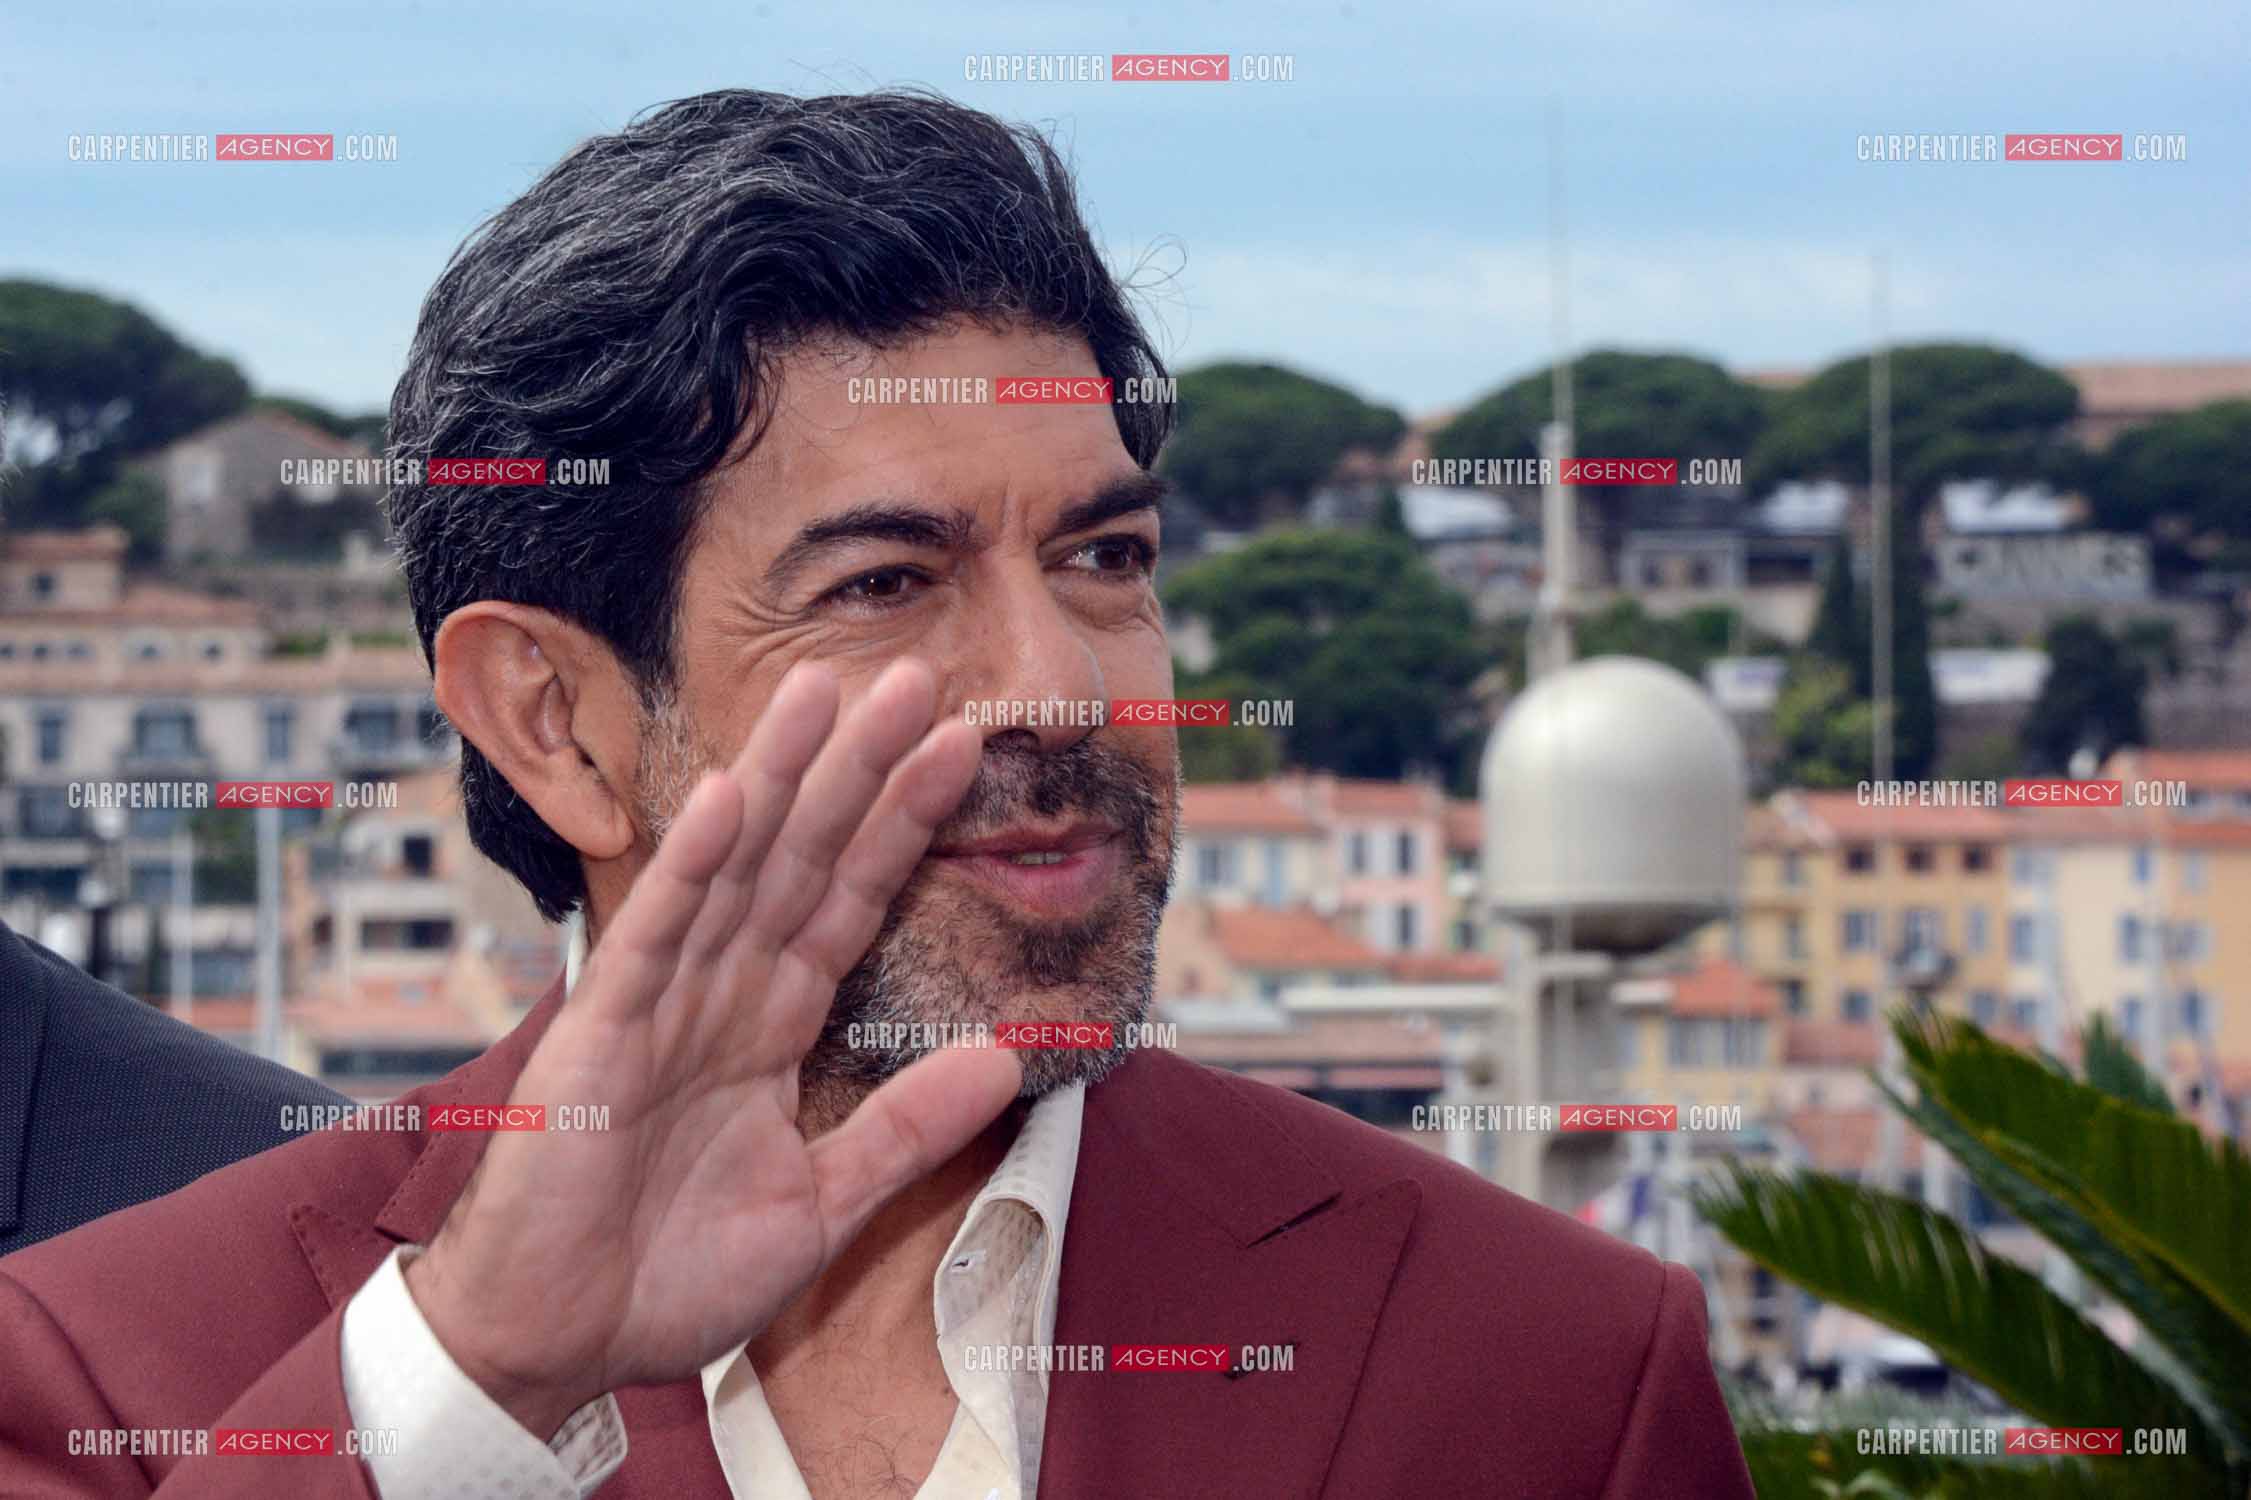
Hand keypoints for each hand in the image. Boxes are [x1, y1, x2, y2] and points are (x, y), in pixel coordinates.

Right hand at [402, 659, 1019, 1437]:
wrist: (554, 1347)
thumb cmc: (667, 1279)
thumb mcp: (821, 1206)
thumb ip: (904, 1130)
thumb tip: (1005, 1061)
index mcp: (768, 1028)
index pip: (850, 903)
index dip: (904, 826)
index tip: (963, 750)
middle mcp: (719, 995)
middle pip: (803, 858)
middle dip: (858, 769)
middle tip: (916, 676)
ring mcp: (659, 1004)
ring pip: (735, 869)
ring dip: (782, 779)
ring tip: (829, 689)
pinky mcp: (602, 1033)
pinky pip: (656, 934)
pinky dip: (695, 865)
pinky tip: (734, 796)